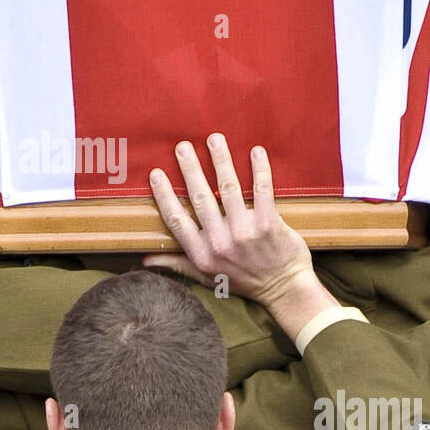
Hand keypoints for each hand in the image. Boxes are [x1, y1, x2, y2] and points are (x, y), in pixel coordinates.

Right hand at [142, 133, 335, 341]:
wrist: (284, 290)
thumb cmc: (244, 281)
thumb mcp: (206, 278)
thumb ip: (176, 265)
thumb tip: (145, 261)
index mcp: (202, 254)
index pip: (177, 220)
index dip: (165, 196)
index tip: (156, 174)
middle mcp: (220, 243)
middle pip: (200, 198)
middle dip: (190, 169)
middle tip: (183, 146)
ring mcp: (245, 232)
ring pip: (229, 189)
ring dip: (221, 161)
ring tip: (214, 139)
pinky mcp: (269, 224)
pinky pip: (263, 191)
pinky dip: (259, 170)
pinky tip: (255, 152)